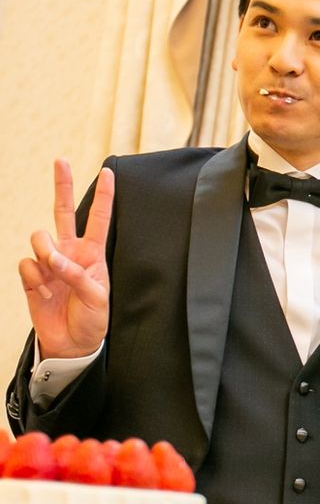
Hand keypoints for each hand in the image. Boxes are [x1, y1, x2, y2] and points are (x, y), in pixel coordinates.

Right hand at [18, 160, 112, 358]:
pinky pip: (27, 264)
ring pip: (39, 238)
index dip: (104, 197)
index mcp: (92, 254)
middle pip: (63, 212)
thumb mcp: (96, 298)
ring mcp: (49, 262)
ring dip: (45, 253)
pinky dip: (35, 278)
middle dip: (62, 185)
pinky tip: (44, 291)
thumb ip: (76, 275)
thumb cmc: (92, 319)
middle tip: (61, 161)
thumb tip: (51, 257)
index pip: (98, 220)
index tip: (109, 172)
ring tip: (53, 274)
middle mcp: (70, 252)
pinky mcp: (32, 275)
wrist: (72, 343)